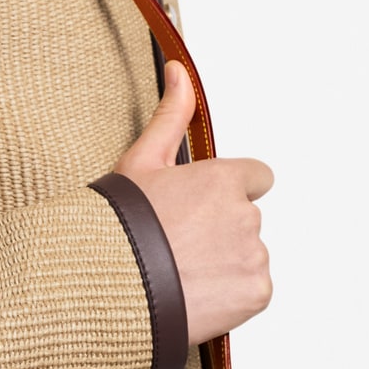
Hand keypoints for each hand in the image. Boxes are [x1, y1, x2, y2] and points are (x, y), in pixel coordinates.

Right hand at [113, 60, 273, 346]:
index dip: (230, 192)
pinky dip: (231, 296)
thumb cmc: (120, 226)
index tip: (203, 208)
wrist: (112, 288)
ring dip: (225, 264)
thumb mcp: (141, 162)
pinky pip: (253, 290)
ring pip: (248, 256)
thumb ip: (171, 116)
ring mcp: (254, 255)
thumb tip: (179, 72)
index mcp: (223, 179)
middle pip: (246, 220)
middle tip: (179, 245)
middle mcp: (246, 215)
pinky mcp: (256, 292)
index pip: (257, 177)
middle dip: (221, 231)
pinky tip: (195, 293)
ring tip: (181, 273)